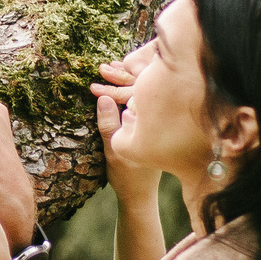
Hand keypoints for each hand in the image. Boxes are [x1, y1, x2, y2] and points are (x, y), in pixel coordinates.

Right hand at [89, 43, 158, 195]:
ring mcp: (156, 120)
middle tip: (103, 66)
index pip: (136, 94)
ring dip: (126, 80)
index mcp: (152, 123)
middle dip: (122, 75)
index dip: (118, 80)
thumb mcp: (113, 152)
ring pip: (141, 93)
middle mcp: (158, 119)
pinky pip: (141, 100)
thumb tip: (105, 97)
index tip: (102, 72)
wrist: (140, 193)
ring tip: (110, 67)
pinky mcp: (151, 122)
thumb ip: (109, 125)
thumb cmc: (127, 175)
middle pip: (141, 89)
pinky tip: (120, 79)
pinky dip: (129, 89)